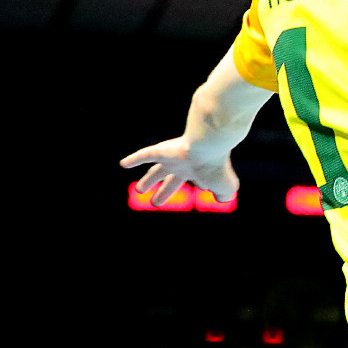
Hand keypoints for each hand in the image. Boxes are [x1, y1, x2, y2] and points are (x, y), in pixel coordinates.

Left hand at [121, 135, 238, 206]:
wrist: (209, 145)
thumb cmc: (217, 165)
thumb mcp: (225, 185)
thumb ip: (224, 193)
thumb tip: (222, 198)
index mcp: (198, 171)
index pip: (196, 180)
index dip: (200, 185)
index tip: (203, 188)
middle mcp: (184, 164)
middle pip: (170, 179)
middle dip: (164, 190)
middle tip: (155, 202)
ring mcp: (171, 157)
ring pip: (156, 170)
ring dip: (147, 180)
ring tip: (139, 190)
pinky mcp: (161, 150)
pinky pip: (145, 154)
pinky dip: (134, 159)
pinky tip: (122, 164)